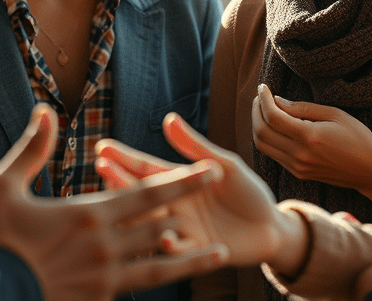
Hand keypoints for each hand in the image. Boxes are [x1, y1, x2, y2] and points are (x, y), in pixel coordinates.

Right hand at [0, 105, 228, 300]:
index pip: (150, 195)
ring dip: (190, 258)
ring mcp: (103, 280)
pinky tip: (164, 276)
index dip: (184, 182)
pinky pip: (136, 288)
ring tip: (219, 254)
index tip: (214, 172)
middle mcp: (105, 248)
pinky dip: (155, 279)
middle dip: (187, 212)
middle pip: (159, 228)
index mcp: (89, 215)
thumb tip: (46, 111)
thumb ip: (32, 150)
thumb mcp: (4, 187)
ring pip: (159, 267)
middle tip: (215, 200)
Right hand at [96, 113, 308, 274]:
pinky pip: (178, 252)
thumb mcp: (224, 166)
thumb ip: (195, 147)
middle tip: (101, 167)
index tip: (102, 147)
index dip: (125, 157)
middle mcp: (174, 204)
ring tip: (121, 200)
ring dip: (135, 214)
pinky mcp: (195, 251)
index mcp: (179, 181)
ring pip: (151, 223)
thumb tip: (169, 119)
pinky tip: (166, 239)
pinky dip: (170, 246)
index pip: (147, 167)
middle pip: (142, 193)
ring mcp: (182, 228)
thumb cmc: (247, 191)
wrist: (271, 227)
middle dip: (120, 180)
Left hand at [252, 84, 371, 210]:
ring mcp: (297, 167)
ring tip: (263, 108)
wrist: (370, 171)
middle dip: (256, 111)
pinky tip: (273, 125)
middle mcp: (299, 155)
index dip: (264, 100)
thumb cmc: (357, 138)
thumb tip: (277, 101)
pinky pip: (272, 154)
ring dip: (257, 124)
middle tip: (260, 97)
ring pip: (263, 145)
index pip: (273, 117)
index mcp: (309, 138)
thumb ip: (303, 108)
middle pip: (262, 132)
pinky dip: (267, 137)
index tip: (263, 87)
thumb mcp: (334, 115)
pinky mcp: (298, 173)